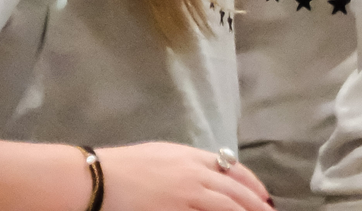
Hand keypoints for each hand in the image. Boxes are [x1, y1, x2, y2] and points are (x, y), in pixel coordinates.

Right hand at [92, 141, 273, 208]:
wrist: (96, 178)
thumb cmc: (123, 167)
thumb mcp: (162, 156)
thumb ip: (187, 165)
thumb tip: (208, 174)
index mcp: (192, 157)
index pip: (234, 170)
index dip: (253, 186)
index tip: (265, 198)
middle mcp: (194, 175)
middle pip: (236, 192)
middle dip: (257, 206)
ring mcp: (185, 196)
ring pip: (226, 208)